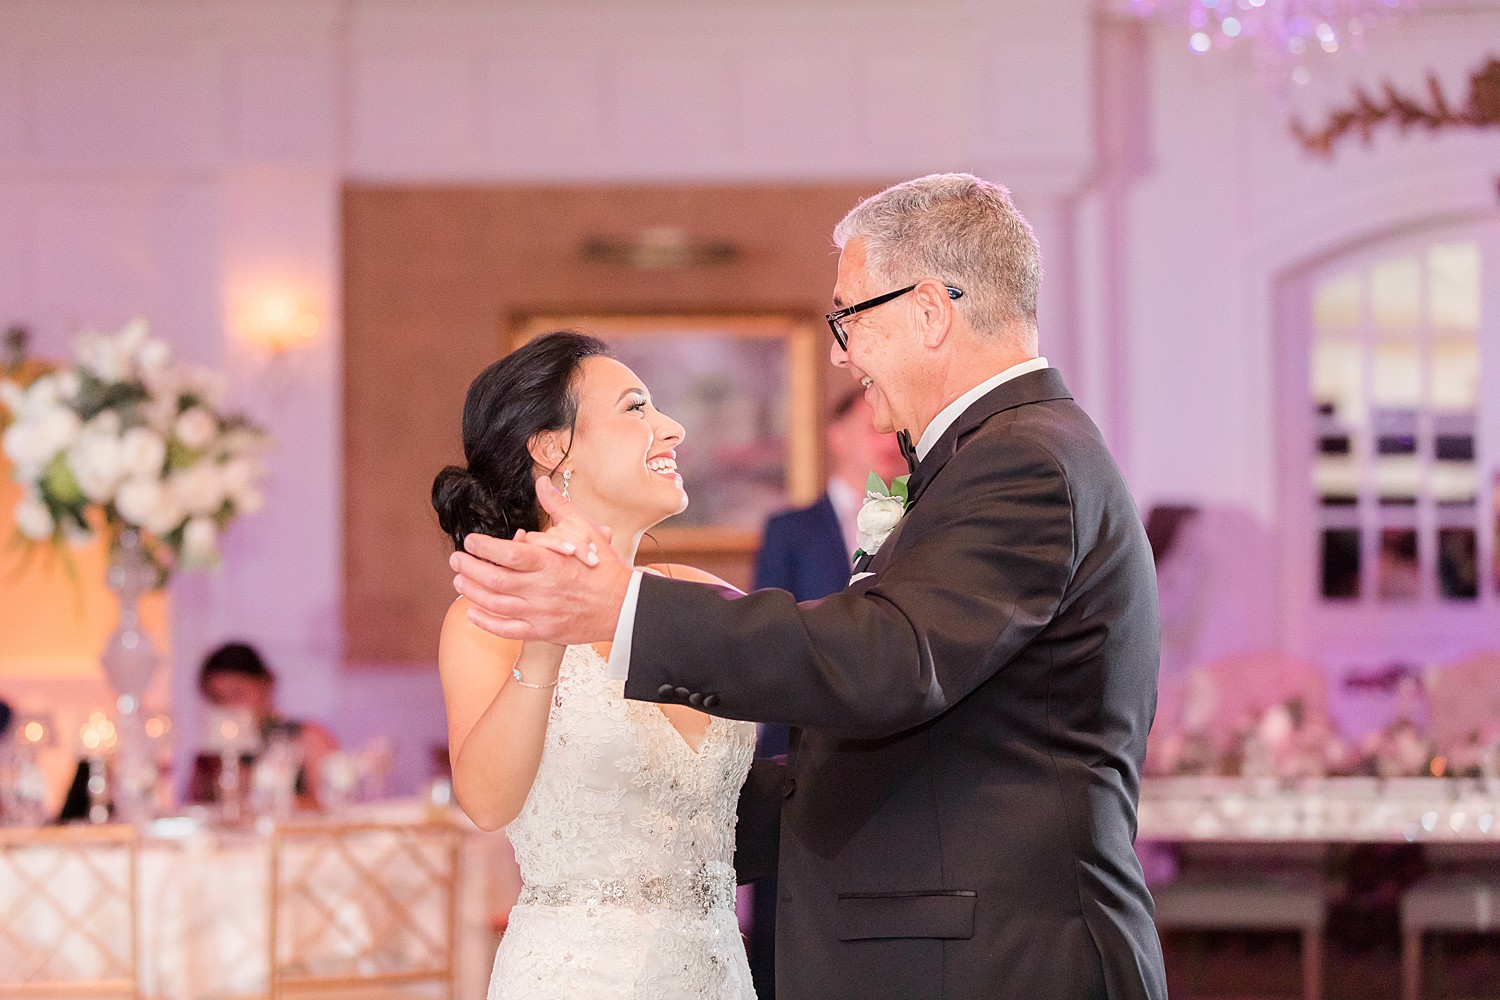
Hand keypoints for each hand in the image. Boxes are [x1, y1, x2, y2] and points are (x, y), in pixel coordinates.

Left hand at [452, 476, 631, 643]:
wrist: (623, 607)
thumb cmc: (603, 567)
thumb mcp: (584, 530)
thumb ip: (558, 507)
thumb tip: (542, 483)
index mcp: (551, 561)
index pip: (508, 553)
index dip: (483, 547)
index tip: (470, 541)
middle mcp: (542, 588)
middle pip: (494, 579)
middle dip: (468, 568)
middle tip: (456, 559)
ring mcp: (541, 612)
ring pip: (495, 603)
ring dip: (471, 592)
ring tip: (459, 580)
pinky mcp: (543, 631)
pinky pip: (506, 629)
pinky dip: (485, 621)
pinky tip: (472, 611)